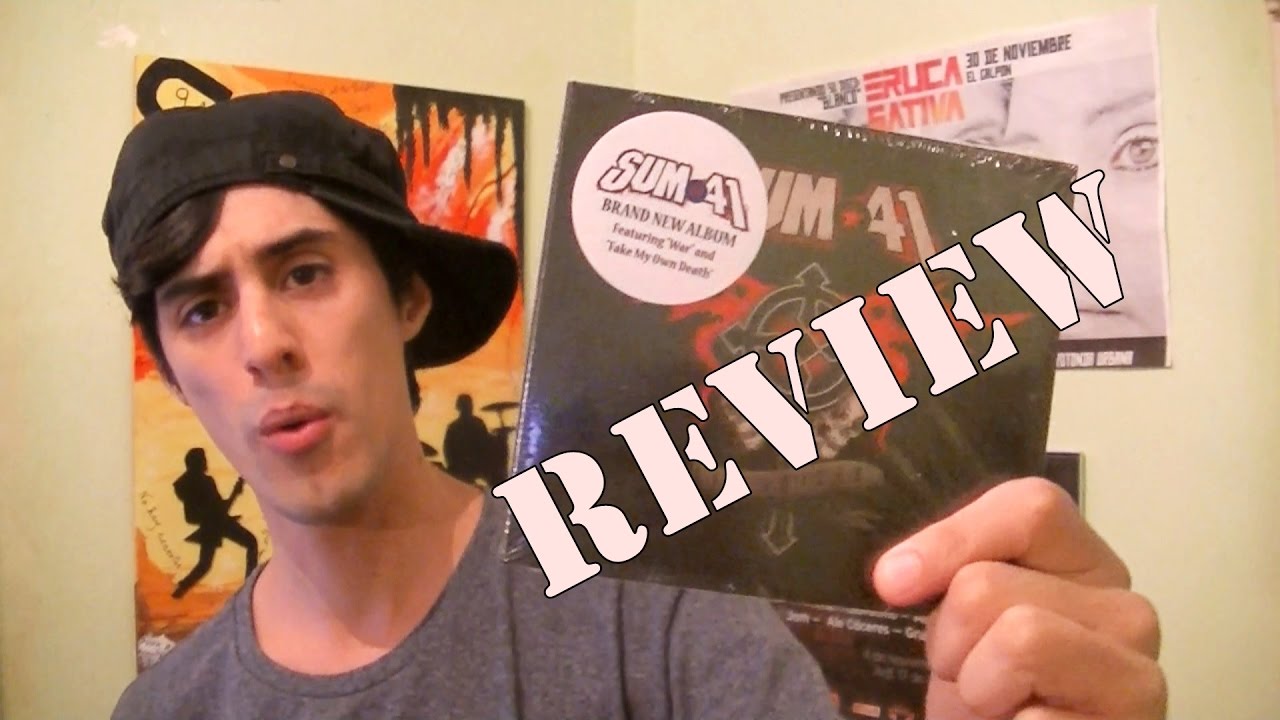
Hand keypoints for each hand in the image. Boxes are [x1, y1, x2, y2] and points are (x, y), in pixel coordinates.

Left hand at [871, 477, 1165, 718]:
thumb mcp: (961, 621)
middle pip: (988, 584)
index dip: (950, 538)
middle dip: (950, 640)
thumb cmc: (986, 689)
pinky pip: (1036, 717)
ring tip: (996, 706)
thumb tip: (896, 574)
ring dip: (976, 687)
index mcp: (1082, 563)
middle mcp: (1124, 607)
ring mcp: (1138, 670)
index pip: (1029, 507)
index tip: (892, 583)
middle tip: (971, 676)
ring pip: (1019, 638)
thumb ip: (945, 575)